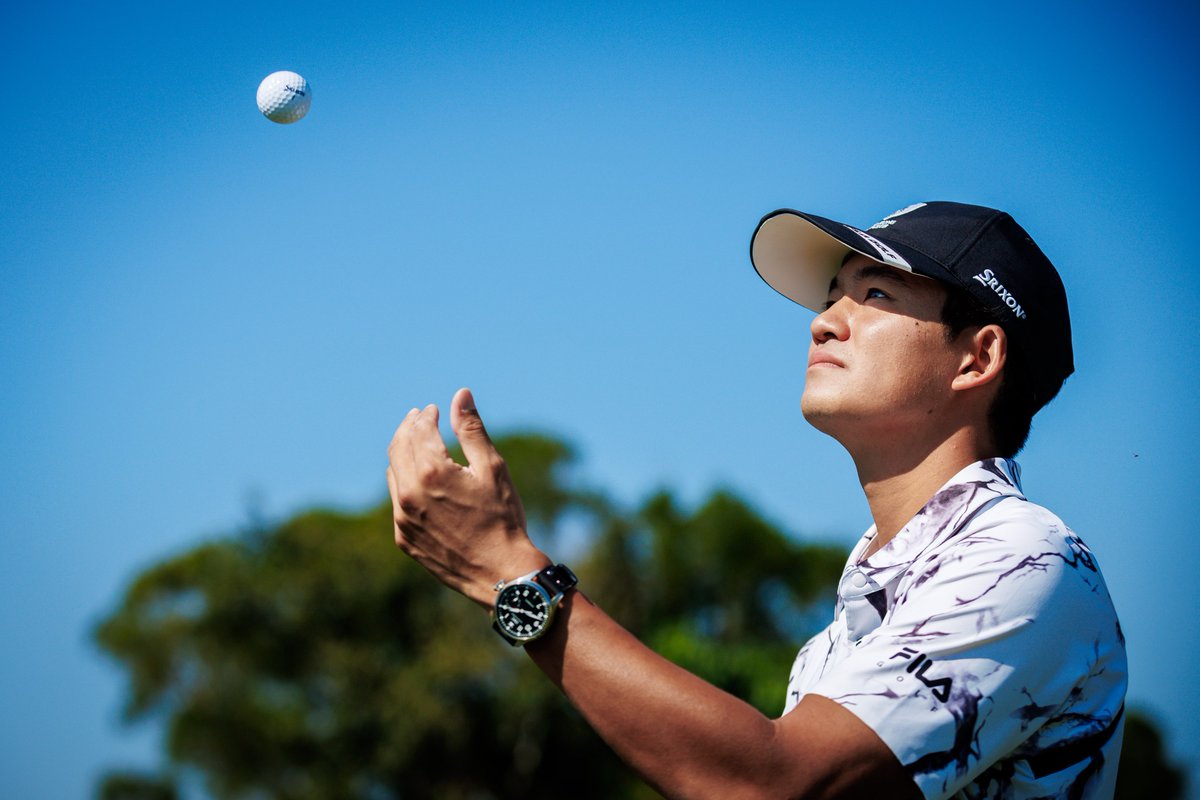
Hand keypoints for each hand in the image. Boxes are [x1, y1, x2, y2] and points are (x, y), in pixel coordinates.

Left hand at [386, 388, 549, 606]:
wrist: (502, 573)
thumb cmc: (503, 517)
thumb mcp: (492, 468)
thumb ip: (471, 429)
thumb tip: (460, 394)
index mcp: (432, 473)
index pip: (418, 430)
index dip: (426, 416)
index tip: (434, 410)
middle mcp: (409, 495)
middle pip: (397, 448)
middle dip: (408, 428)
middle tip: (419, 418)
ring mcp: (403, 519)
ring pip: (393, 474)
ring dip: (403, 454)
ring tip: (418, 445)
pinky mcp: (404, 539)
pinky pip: (397, 502)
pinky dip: (404, 483)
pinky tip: (419, 481)